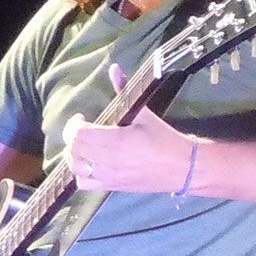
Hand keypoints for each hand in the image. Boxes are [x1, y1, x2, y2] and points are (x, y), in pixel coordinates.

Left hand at [64, 64, 196, 194]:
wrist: (183, 167)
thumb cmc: (164, 139)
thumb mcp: (144, 113)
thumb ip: (125, 91)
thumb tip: (114, 69)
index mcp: (116, 140)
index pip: (79, 134)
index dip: (74, 125)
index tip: (82, 118)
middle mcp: (110, 161)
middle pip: (74, 150)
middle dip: (73, 137)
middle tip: (82, 130)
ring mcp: (110, 176)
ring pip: (76, 168)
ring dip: (74, 155)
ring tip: (83, 146)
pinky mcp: (113, 187)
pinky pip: (85, 184)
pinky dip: (80, 173)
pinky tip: (89, 163)